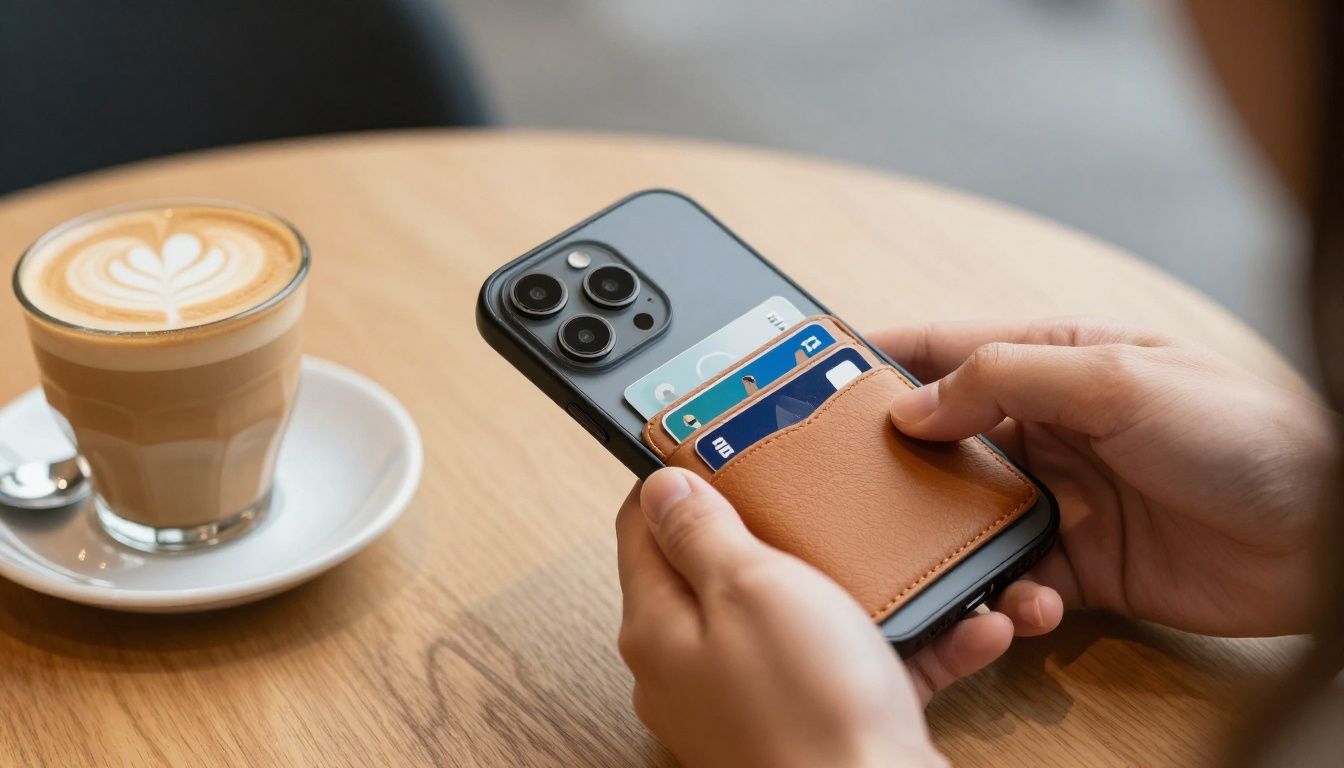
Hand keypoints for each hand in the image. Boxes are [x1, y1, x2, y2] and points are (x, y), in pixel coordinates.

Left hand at [616, 469, 1016, 767]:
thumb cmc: (809, 710)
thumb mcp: (750, 588)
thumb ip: (702, 533)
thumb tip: (662, 486)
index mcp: (662, 627)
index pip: (643, 528)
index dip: (678, 477)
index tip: (718, 441)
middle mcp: (699, 666)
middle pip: (725, 570)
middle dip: (777, 524)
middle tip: (814, 486)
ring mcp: (759, 697)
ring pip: (806, 615)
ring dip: (859, 583)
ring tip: (900, 551)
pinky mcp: (819, 721)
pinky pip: (862, 664)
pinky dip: (911, 640)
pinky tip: (961, 621)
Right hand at [876, 317, 1336, 636]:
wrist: (1327, 535)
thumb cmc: (1239, 432)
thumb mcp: (1113, 381)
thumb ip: (1004, 380)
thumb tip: (913, 407)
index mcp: (1054, 360)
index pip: (944, 350)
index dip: (876, 360)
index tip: (809, 377)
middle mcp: (1048, 427)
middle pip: (943, 439)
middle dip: (893, 463)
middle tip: (837, 490)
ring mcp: (1062, 496)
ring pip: (967, 516)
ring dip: (947, 541)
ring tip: (928, 562)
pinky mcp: (1081, 564)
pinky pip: (1016, 579)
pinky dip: (1007, 596)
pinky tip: (1027, 604)